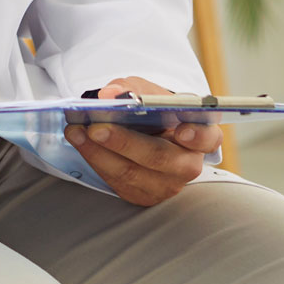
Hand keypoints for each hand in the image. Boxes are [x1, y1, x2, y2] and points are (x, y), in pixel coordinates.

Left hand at [64, 76, 221, 205]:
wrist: (147, 129)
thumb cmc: (153, 108)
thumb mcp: (146, 90)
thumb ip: (131, 88)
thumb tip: (110, 94)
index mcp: (200, 134)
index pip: (207, 138)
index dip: (197, 136)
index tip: (181, 131)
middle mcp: (188, 164)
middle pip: (160, 157)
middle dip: (124, 142)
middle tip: (95, 128)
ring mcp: (167, 184)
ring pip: (132, 174)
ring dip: (98, 152)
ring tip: (75, 131)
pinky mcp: (144, 195)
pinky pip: (117, 182)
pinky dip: (95, 160)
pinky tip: (79, 142)